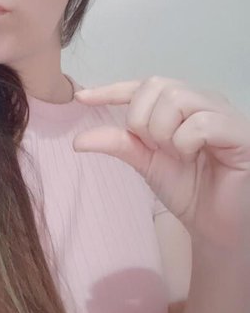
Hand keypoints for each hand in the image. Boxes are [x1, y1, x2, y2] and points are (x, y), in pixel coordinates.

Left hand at [73, 76, 249, 249]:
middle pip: (157, 86)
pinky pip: (201, 123)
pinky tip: (192, 157)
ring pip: (177, 99)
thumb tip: (79, 140)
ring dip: (163, 132)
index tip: (81, 98)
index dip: (111, 90)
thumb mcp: (146, 163)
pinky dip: (186, 143)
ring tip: (176, 155)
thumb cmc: (189, 189)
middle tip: (154, 148)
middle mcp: (204, 101)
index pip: (143, 86)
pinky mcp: (240, 132)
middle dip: (142, 120)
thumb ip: (119, 144)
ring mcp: (224, 113)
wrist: (217, 227)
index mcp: (182, 104)